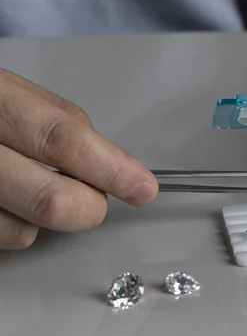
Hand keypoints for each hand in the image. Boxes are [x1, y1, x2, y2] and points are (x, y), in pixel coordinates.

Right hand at [0, 69, 157, 248]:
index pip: (62, 140)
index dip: (111, 168)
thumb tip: (116, 167)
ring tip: (26, 184)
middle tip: (94, 196)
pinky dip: (14, 224)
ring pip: (24, 233)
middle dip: (90, 207)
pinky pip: (0, 241)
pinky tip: (4, 198)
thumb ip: (65, 127)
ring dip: (44, 218)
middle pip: (52, 201)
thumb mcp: (15, 94)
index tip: (143, 187)